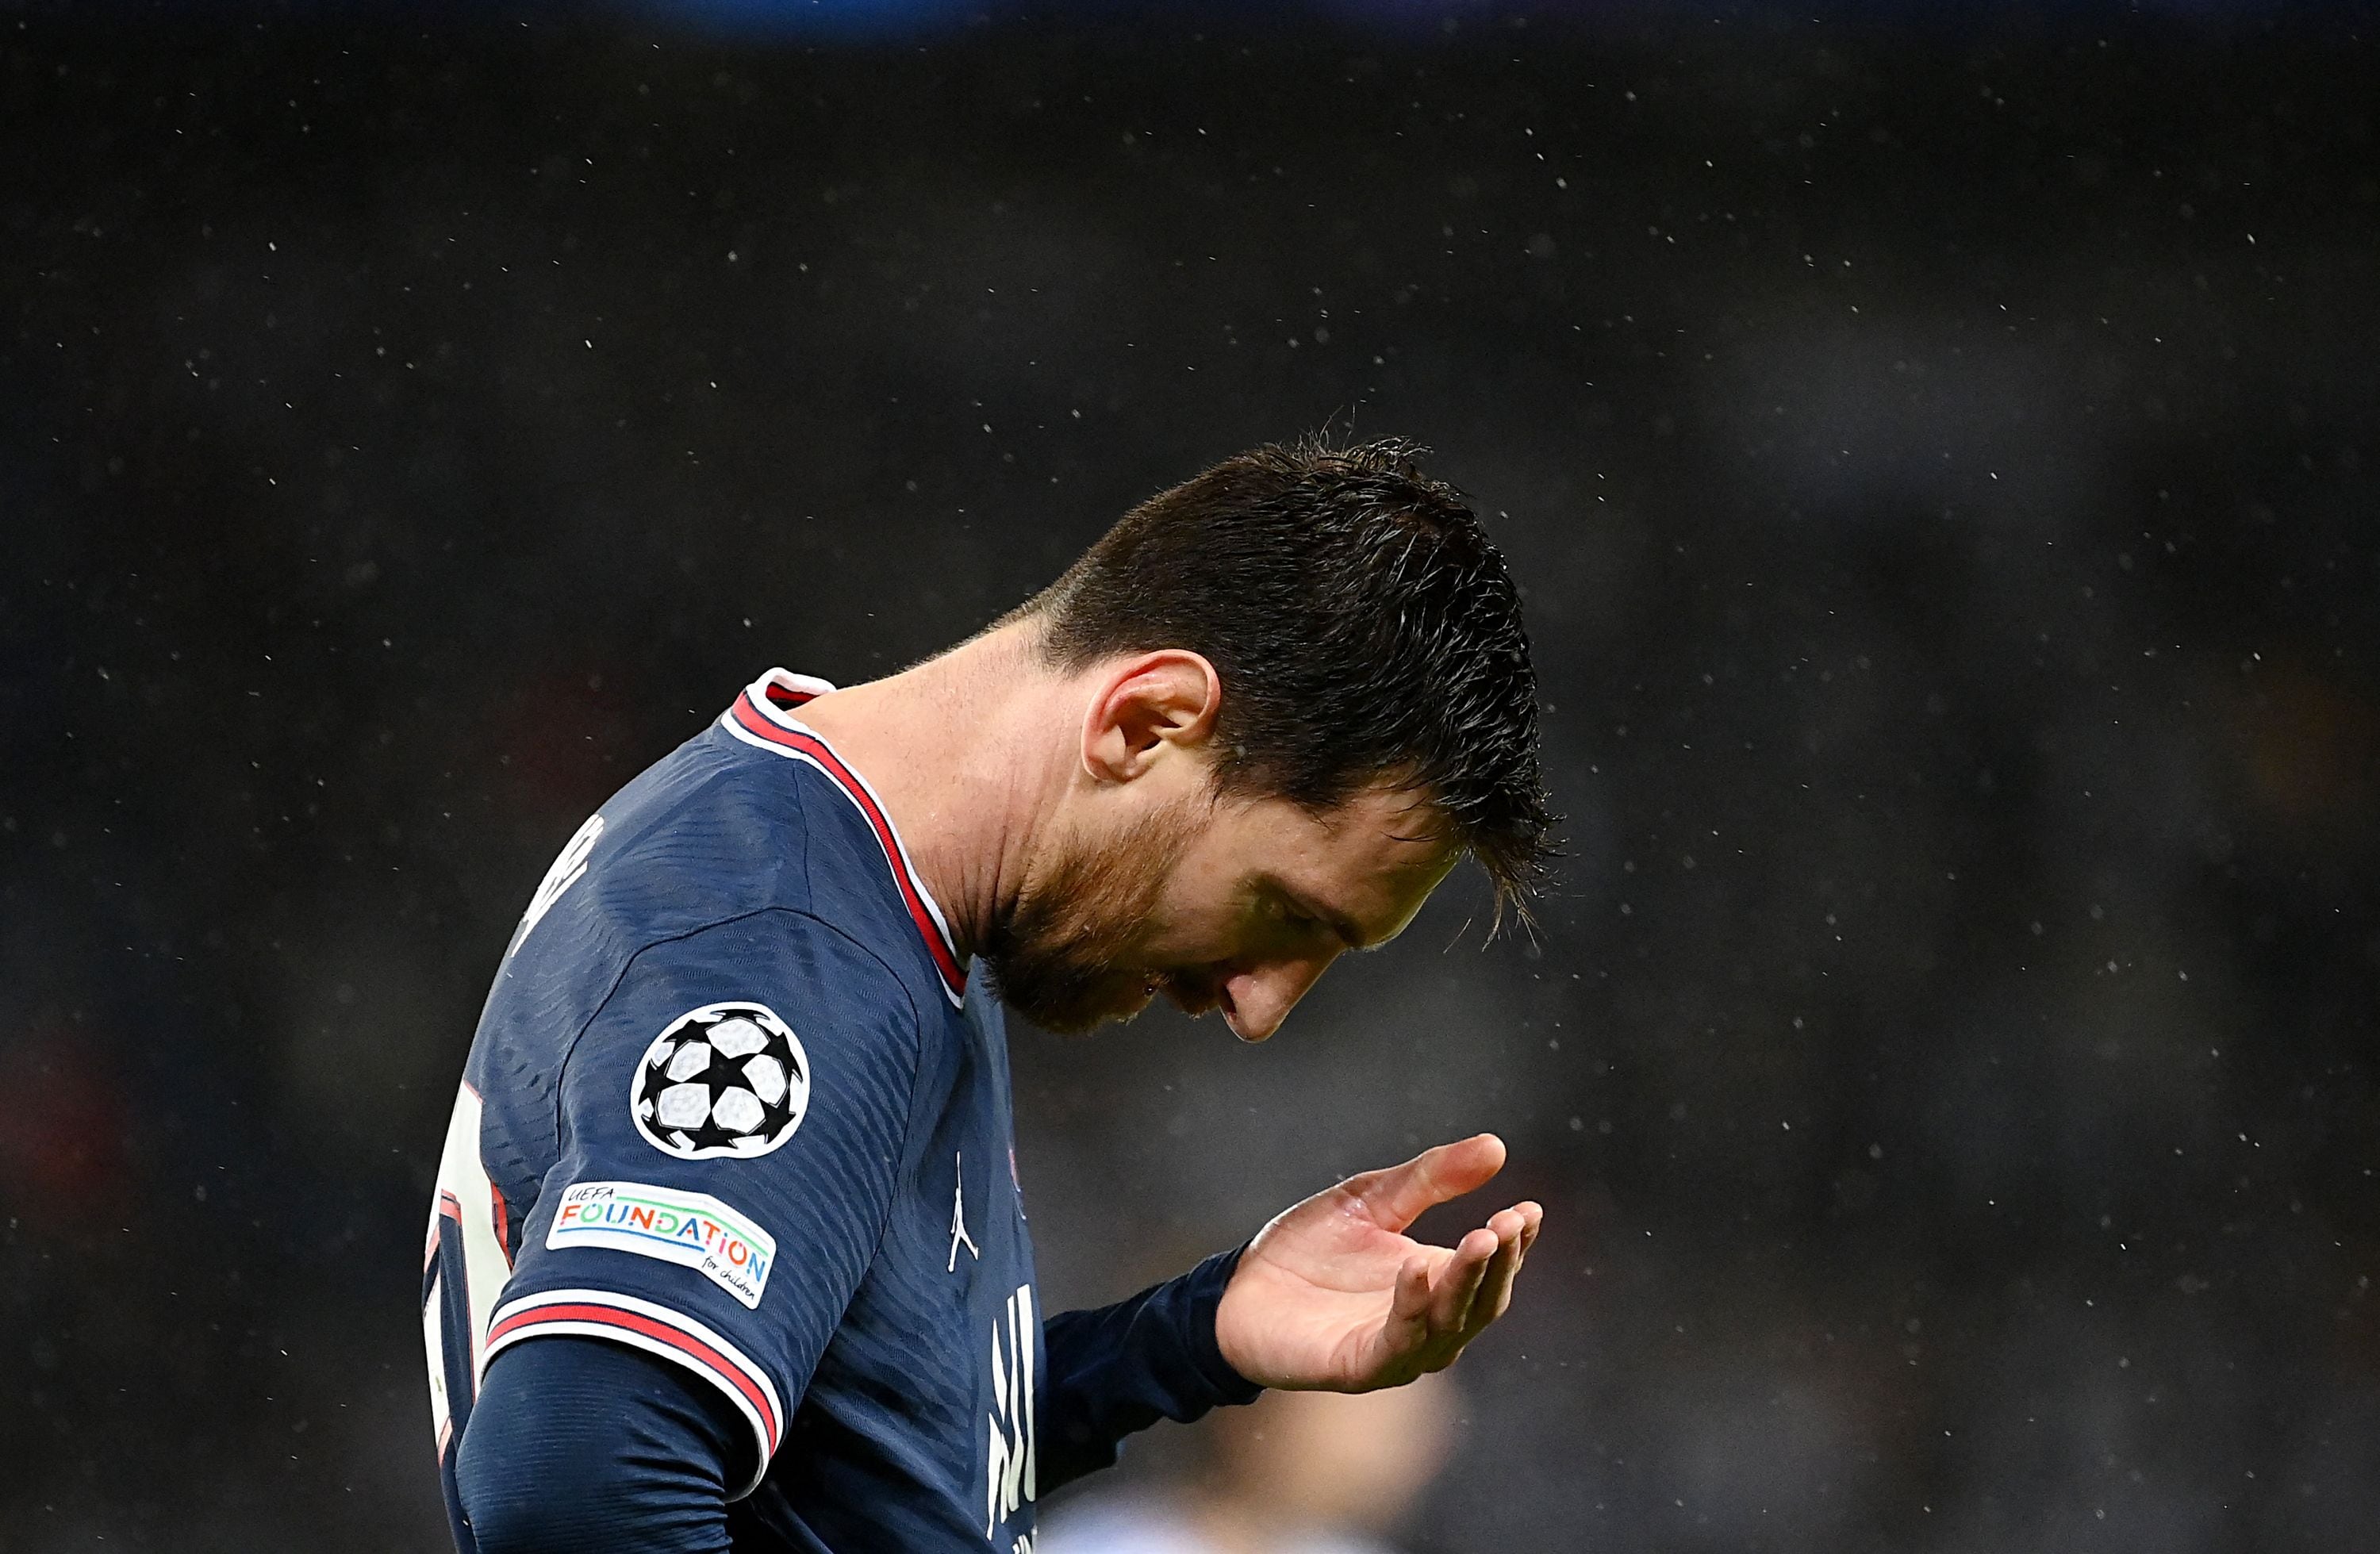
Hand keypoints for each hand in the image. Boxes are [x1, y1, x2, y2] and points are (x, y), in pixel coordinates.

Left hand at [1213, 1133, 1542, 1392]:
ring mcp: (1398, 1350)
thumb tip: (1496, 1146)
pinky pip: (1398, 1342)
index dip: (1517, 1241)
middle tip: (1509, 1222)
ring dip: (1468, 1283)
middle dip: (1500, 1261)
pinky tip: (1417, 1269)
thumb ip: (1430, 1177)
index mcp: (1438, 1281)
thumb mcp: (1373, 1200)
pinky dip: (1412, 1308)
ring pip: (1450, 1323)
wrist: (1239, 1288)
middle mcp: (1430, 1323)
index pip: (1494, 1266)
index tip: (1530, 1209)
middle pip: (1482, 1300)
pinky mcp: (1359, 1366)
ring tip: (1480, 1238)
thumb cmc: (1308, 1248)